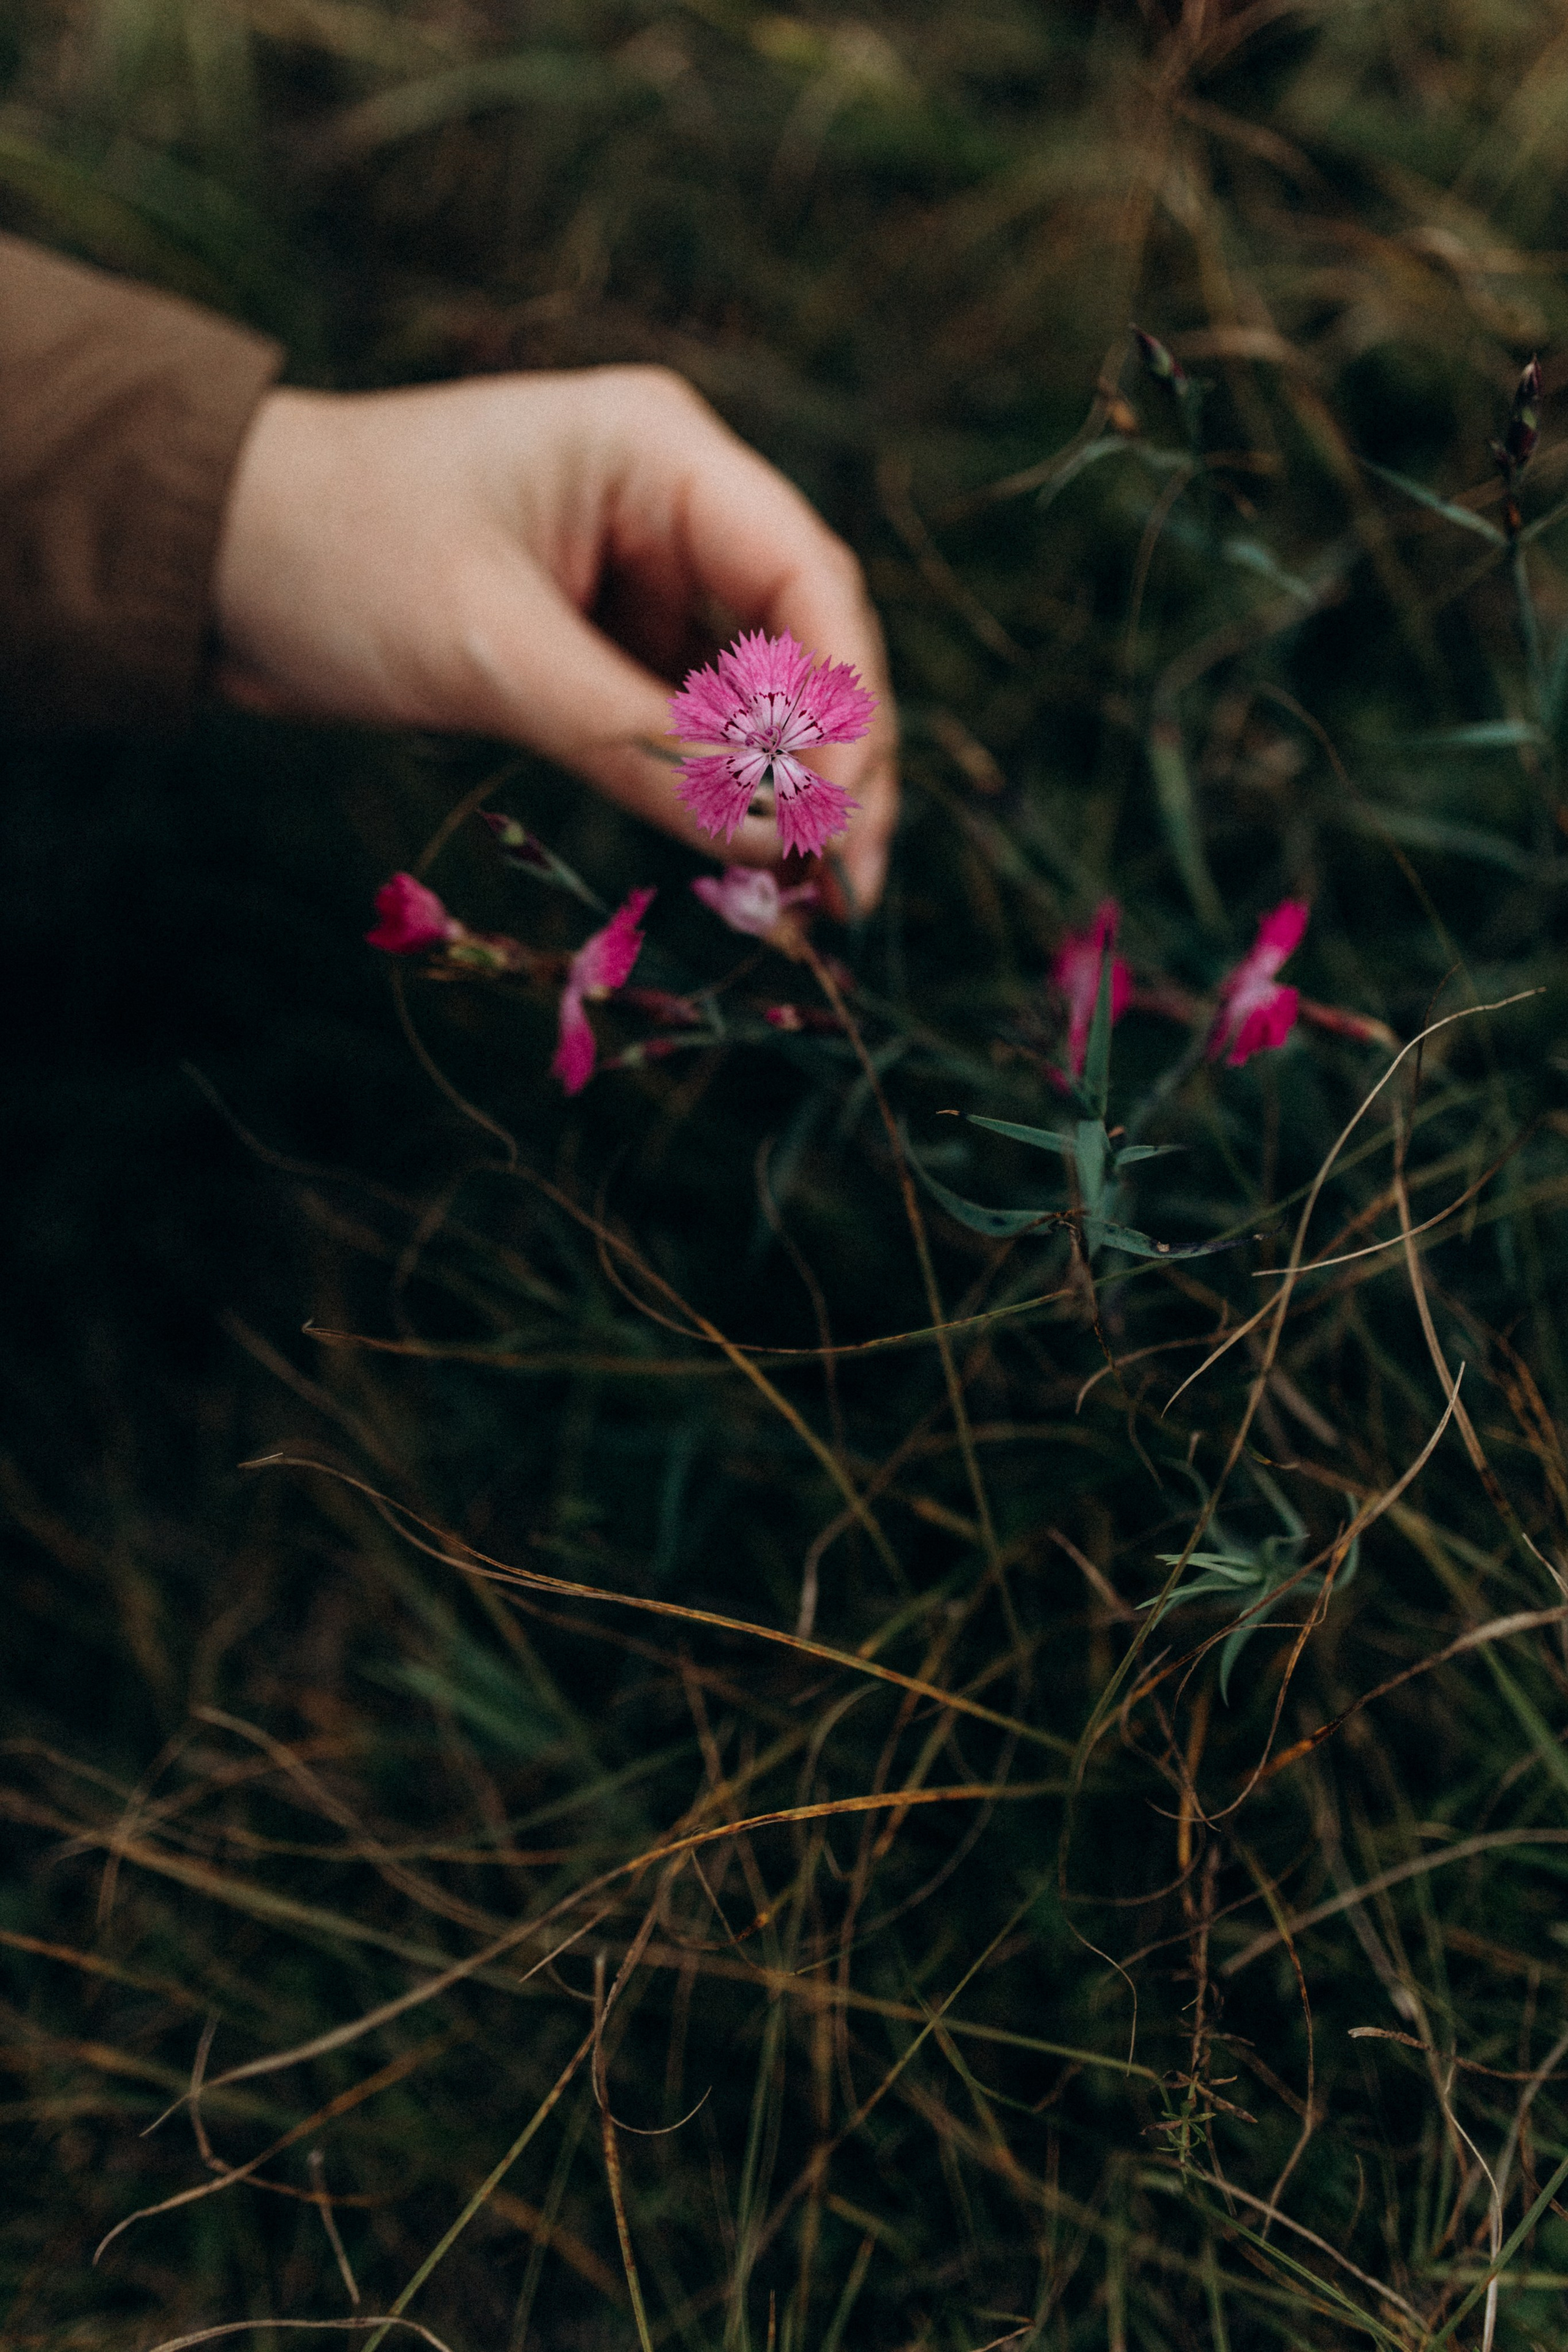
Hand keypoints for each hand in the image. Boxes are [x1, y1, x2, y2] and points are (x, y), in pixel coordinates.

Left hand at [213, 367, 897, 912]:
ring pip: (757, 691)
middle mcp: (670, 500)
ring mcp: (640, 568)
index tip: (838, 825)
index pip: (806, 579)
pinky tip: (746, 864)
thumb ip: (641, 747)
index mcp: (658, 451)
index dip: (842, 707)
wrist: (202, 555)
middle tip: (847, 888)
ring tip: (811, 901)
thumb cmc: (332, 559)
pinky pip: (690, 719)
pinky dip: (717, 791)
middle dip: (832, 766)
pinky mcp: (601, 634)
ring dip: (783, 792)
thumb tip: (776, 844)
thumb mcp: (492, 655)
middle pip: (804, 638)